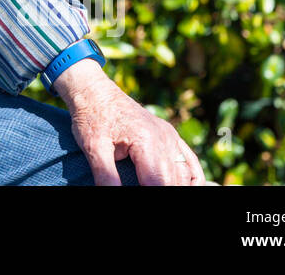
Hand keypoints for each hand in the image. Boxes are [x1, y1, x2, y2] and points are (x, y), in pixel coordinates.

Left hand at [54, 61, 205, 185]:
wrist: (94, 90)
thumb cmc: (92, 117)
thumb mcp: (93, 148)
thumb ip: (106, 177)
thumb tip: (111, 195)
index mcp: (147, 142)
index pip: (158, 184)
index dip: (151, 194)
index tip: (135, 190)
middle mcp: (164, 139)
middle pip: (172, 181)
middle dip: (162, 190)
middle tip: (142, 186)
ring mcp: (169, 136)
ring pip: (185, 173)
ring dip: (175, 185)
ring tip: (158, 188)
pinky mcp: (169, 135)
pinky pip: (189, 160)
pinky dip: (192, 178)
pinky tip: (188, 186)